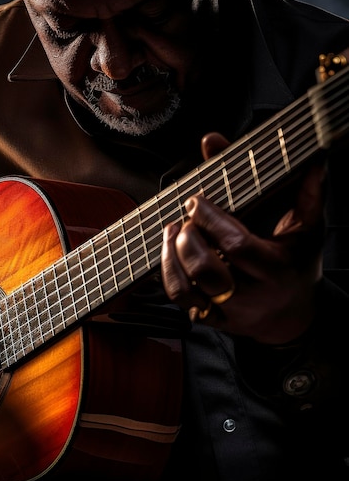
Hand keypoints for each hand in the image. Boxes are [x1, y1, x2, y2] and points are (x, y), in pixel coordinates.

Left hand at [161, 132, 325, 344]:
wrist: (292, 319)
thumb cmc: (298, 269)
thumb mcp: (307, 233)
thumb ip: (307, 196)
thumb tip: (313, 161)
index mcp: (274, 269)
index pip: (236, 245)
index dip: (211, 220)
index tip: (196, 200)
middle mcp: (248, 295)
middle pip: (206, 269)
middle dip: (188, 239)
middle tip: (183, 218)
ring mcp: (225, 311)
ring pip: (185, 289)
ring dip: (170, 256)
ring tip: (171, 231)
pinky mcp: (209, 320)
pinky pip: (179, 301)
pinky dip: (168, 274)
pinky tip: (169, 253)